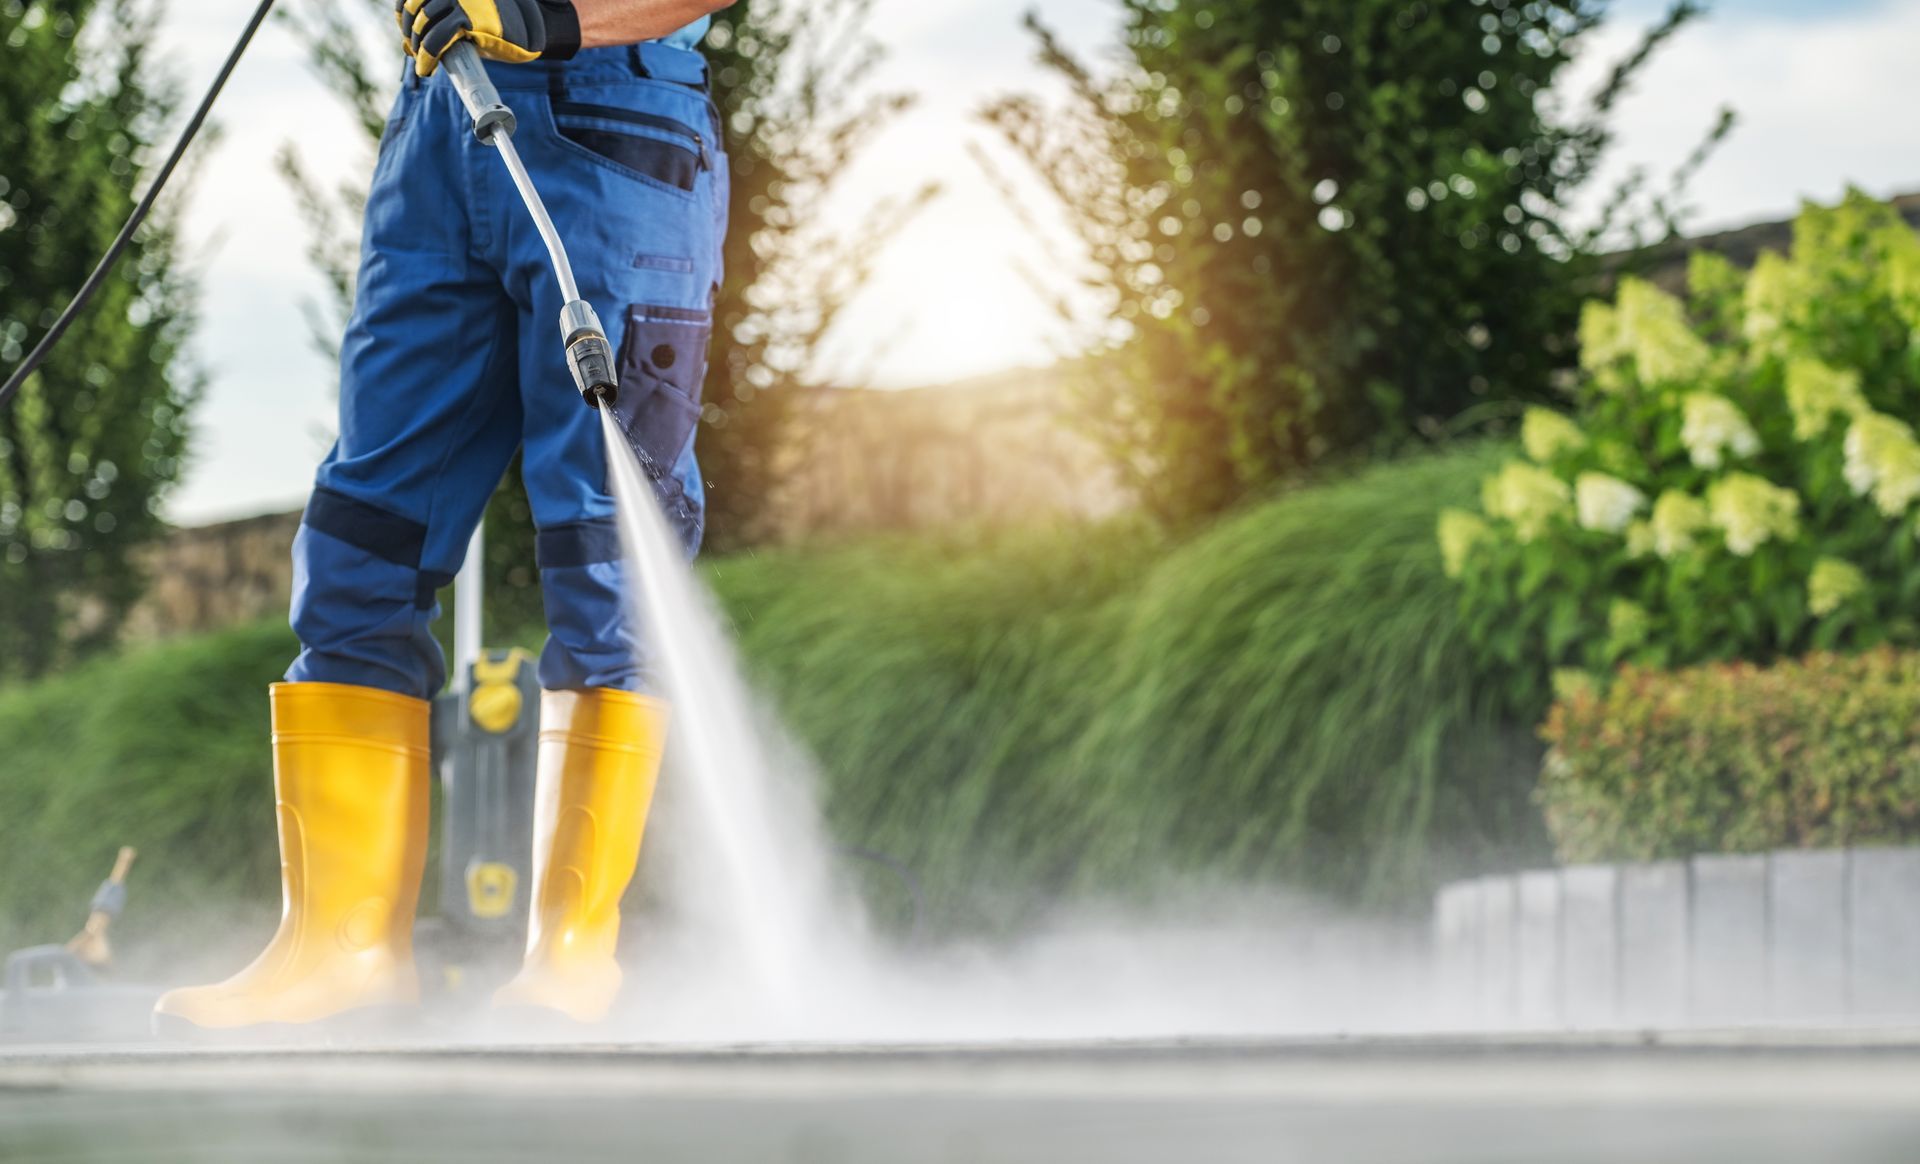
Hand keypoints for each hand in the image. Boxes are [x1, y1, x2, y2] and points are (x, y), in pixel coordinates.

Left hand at [397, 0, 580, 75]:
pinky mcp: (471, 19)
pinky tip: (426, 67)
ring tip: (422, 64)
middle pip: (416, 7)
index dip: (403, 14)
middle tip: (414, 52)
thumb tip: (408, 43)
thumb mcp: (465, 15)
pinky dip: (428, 55)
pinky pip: (439, 38)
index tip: (406, 33)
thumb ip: (441, 21)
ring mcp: (463, 0)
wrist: (530, 28)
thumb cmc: (496, 24)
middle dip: (410, 33)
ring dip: (417, 47)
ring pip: (424, 23)